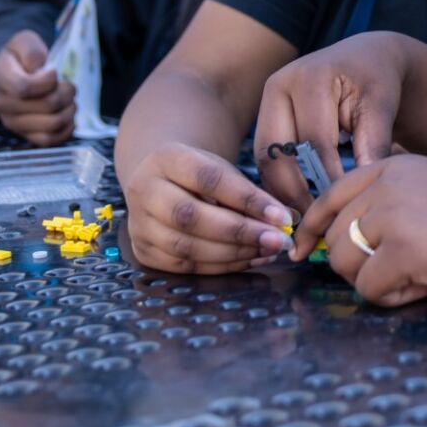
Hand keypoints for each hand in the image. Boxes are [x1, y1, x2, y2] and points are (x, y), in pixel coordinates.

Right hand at [0, 30, 75, 145]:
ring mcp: (13, 123)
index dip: (48, 80)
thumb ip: (32, 52)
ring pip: (51, 124)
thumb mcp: (25, 41)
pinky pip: (49, 141)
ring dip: (69, 110)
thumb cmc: (21, 57)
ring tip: (70, 99)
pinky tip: (68, 115)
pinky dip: (66, 129)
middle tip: (69, 85)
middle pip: (46, 106)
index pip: (26, 87)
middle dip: (66, 93)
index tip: (54, 72)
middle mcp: (3, 104)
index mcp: (1, 79)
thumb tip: (41, 71)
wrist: (13, 72)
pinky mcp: (25, 135)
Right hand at [122, 142, 295, 274]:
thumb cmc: (200, 176)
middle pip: (191, 216)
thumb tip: (286, 220)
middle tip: (277, 240)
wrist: (162, 183)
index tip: (281, 215)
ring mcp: (139, 225)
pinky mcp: (144, 252)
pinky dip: (222, 267)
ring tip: (268, 250)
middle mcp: (144, 190)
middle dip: (240, 232)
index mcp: (166, 158)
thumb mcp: (222, 170)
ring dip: (234, 253)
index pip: (209, 178)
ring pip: (186, 247)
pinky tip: (250, 260)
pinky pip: (185, 267)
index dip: (247, 199)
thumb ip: (249, 193)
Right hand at [255, 34, 411, 211]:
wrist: (365, 58)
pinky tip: (298, 203)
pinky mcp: (264, 115)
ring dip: (282, 192)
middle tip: (315, 224)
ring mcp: (267, 99)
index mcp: (310, 78)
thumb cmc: (377, 82)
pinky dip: (280, 182)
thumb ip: (373, 146)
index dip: (327, 179)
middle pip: (276, 152)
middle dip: (294, 192)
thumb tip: (358, 190)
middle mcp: (279, 85)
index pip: (314, 141)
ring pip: (265, 159)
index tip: (341, 209)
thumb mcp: (381, 107)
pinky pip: (266, 157)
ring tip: (305, 220)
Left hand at [291, 154, 426, 307]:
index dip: (313, 228)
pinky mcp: (401, 250)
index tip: (303, 251)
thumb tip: (341, 241)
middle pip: (335, 236)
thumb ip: (389, 205)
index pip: (331, 195)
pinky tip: (424, 285)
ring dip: (373, 282)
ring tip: (415, 277)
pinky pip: (368, 288)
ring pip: (344, 263)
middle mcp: (386, 184)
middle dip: (355, 265)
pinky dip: (393, 298)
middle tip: (395, 274)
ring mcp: (391, 214)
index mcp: (392, 166)